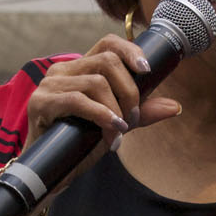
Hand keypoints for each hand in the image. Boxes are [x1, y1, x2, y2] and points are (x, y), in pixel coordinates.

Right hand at [23, 34, 181, 158]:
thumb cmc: (79, 144)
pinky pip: (78, 100)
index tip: (147, 71)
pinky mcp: (41, 102)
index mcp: (80, 69)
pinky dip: (101, 115)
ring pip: (96, 82)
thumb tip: (174, 106)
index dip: (130, 50)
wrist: (51, 171)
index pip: (107, 43)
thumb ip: (140, 113)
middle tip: (131, 118)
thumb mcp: (115, 125)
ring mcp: (50, 84)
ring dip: (116, 110)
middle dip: (129, 91)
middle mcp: (63, 70)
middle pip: (108, 61)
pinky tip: (112, 131)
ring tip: (119, 132)